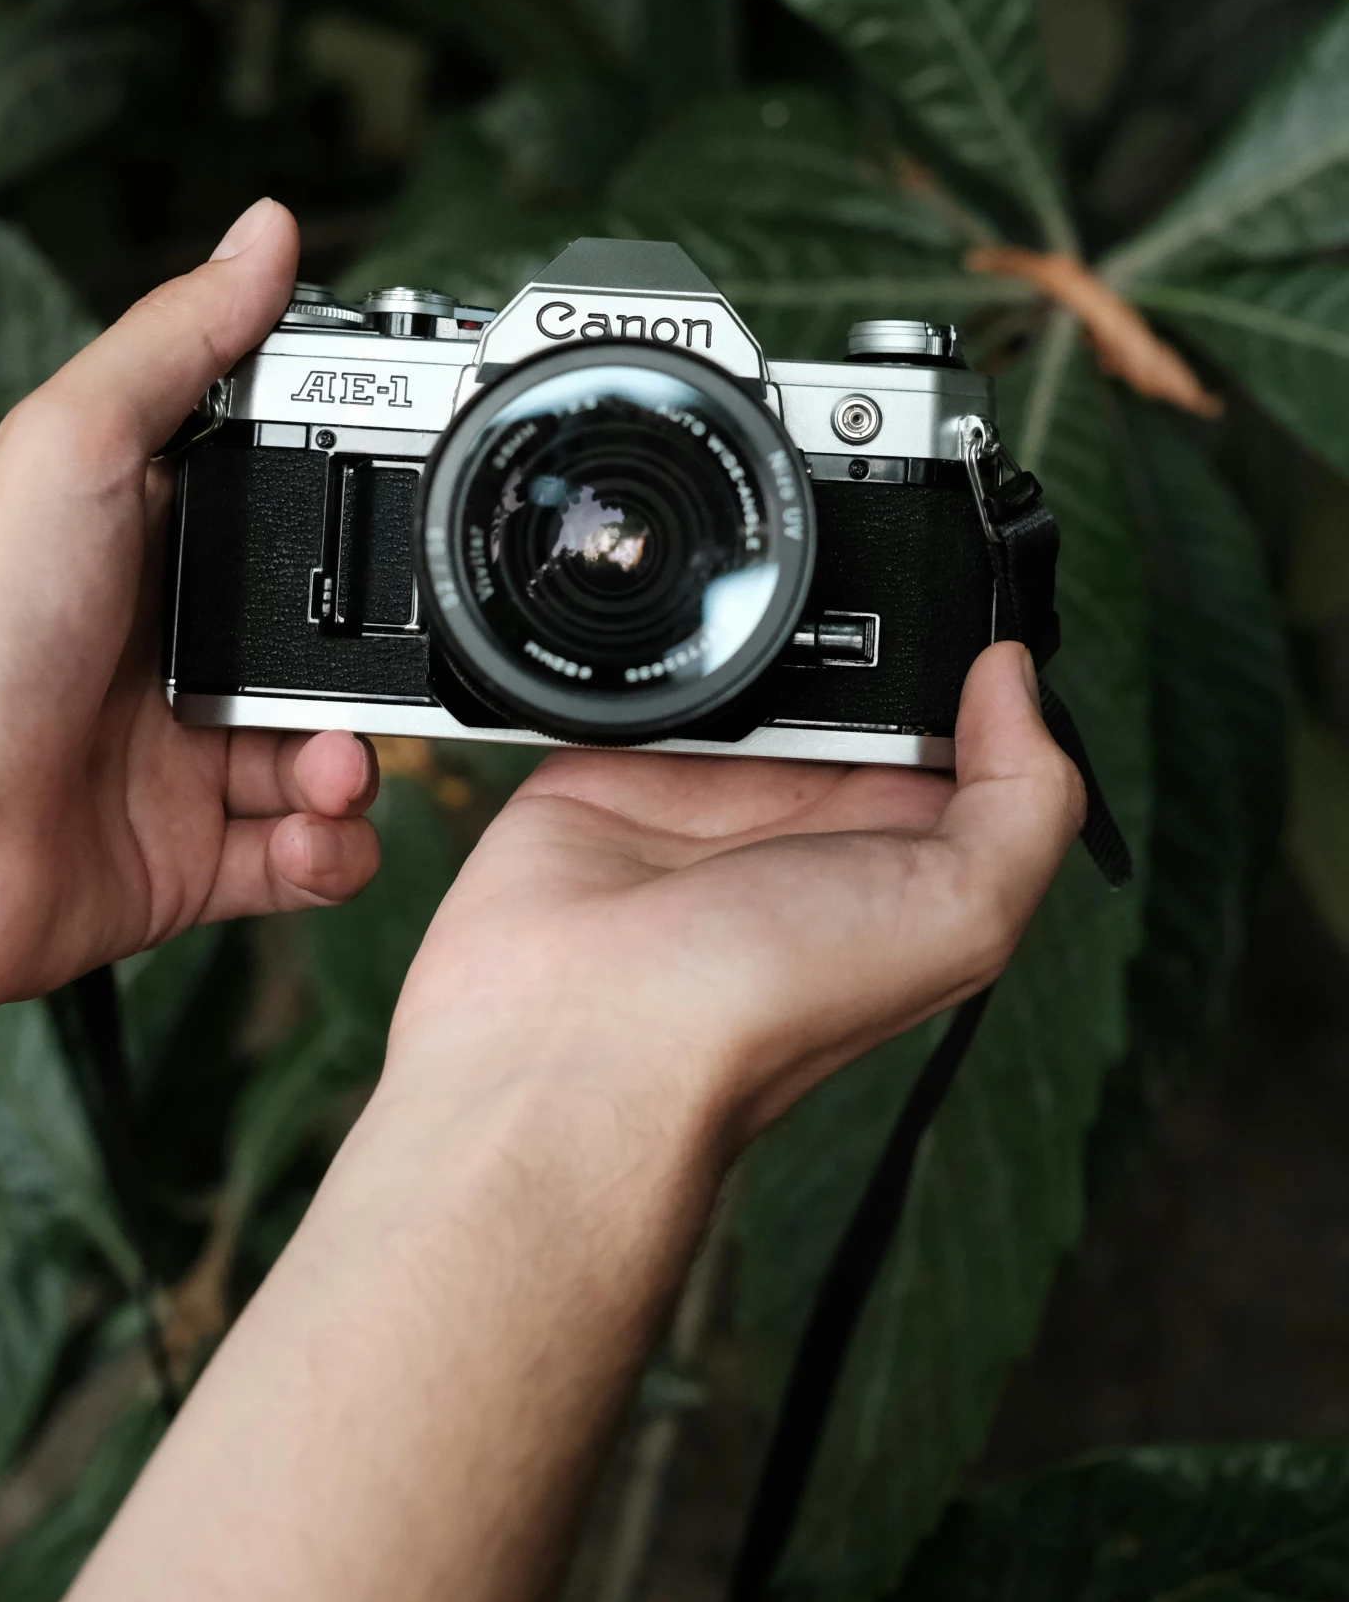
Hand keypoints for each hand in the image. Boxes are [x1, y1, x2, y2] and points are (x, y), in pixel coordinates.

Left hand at [0, 200, 380, 1056]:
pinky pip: (302, 858)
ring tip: (332, 770)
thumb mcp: (77, 443)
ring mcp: (181, 756)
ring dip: (359, 766)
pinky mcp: (188, 860)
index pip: (292, 510)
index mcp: (150, 543)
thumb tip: (264, 231)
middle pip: (333, 646)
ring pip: (330, 756)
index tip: (422, 508)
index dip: (365, 511)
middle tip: (386, 677)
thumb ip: (180, 339)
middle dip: (382, 667)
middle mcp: (170, 649)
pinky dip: (332, 853)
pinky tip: (311, 835)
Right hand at [389, 643, 1085, 1148]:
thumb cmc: (765, 1006)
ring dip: (746, 617)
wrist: (580, 1033)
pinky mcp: (619, 760)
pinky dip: (650, 637)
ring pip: (748, 657)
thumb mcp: (958, 914)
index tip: (972, 595)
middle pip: (849, 675)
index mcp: (901, 848)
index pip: (960, 725)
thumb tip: (1014, 672)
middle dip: (851, 618)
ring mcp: (709, 784)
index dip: (969, 660)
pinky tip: (662, 608)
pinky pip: (644, 669)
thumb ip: (1022, 799)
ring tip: (750, 581)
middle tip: (848, 568)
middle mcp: (809, 814)